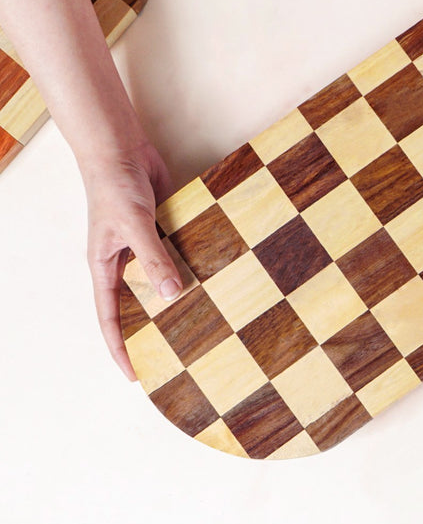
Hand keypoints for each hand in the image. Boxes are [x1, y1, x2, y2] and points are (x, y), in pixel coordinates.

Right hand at [82, 143, 181, 380]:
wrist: (123, 148)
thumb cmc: (114, 186)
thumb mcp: (133, 226)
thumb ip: (153, 259)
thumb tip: (172, 295)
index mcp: (105, 266)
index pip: (109, 318)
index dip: (120, 347)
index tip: (135, 375)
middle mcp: (124, 260)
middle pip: (137, 303)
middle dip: (153, 327)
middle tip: (177, 353)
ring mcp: (146, 244)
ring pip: (162, 278)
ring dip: (179, 294)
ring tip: (204, 319)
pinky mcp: (164, 228)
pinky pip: (179, 252)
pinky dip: (193, 263)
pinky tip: (214, 276)